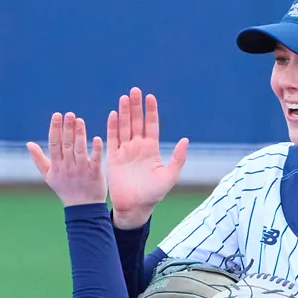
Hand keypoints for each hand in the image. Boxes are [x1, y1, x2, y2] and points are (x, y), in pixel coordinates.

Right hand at [26, 112, 105, 206]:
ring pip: (79, 150)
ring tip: (80, 120)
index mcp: (56, 165)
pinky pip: (94, 161)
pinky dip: (95, 150)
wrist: (82, 208)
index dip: (55, 129)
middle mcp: (68, 167)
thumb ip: (38, 159)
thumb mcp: (48, 176)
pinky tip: (96, 139)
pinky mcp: (94, 174)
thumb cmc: (64, 189)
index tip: (56, 115)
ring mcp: (81, 170)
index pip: (54, 144)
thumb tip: (29, 144)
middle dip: (67, 128)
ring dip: (79, 135)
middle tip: (69, 114)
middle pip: (66, 144)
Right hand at [105, 87, 189, 228]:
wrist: (135, 207)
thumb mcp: (169, 176)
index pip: (151, 125)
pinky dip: (112, 127)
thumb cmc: (154, 194)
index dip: (150, 111)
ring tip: (124, 97)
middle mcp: (138, 147)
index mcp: (152, 149)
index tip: (150, 97)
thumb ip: (177, 158)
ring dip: (123, 112)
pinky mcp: (113, 157)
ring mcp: (125, 151)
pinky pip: (112, 139)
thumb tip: (185, 140)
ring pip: (124, 127)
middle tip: (134, 90)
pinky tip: (113, 114)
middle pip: (136, 121)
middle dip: (135, 106)